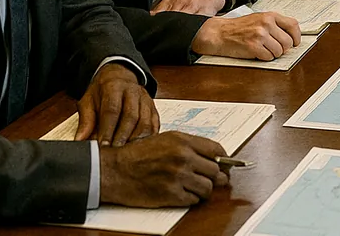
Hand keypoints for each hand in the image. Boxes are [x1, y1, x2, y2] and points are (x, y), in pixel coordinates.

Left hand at [76, 63, 157, 146]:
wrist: (119, 77)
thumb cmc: (103, 91)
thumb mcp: (89, 101)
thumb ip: (85, 120)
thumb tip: (80, 139)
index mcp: (114, 87)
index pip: (112, 110)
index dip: (108, 129)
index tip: (103, 145)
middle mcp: (133, 92)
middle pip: (131, 117)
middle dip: (122, 137)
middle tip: (115, 152)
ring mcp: (145, 100)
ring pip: (145, 122)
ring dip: (136, 139)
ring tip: (127, 153)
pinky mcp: (153, 108)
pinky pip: (154, 125)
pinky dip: (148, 138)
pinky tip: (140, 147)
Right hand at [99, 131, 229, 207]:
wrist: (114, 170)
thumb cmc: (137, 155)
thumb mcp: (165, 140)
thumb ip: (189, 146)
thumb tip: (214, 156)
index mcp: (182, 141)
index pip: (217, 150)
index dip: (224, 160)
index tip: (225, 166)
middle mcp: (183, 157)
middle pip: (216, 171)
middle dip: (216, 178)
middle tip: (212, 181)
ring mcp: (177, 176)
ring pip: (208, 188)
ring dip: (204, 190)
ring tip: (195, 189)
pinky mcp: (170, 194)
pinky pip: (193, 200)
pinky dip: (191, 199)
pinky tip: (183, 194)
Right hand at [191, 12, 302, 60]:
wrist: (220, 33)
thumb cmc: (239, 28)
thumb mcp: (259, 19)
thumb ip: (274, 25)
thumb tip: (291, 37)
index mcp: (270, 16)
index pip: (293, 25)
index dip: (297, 37)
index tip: (295, 43)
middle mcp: (266, 23)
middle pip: (288, 42)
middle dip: (283, 49)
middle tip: (274, 49)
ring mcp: (260, 35)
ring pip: (279, 51)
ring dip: (273, 54)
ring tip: (264, 50)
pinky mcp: (253, 46)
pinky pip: (269, 57)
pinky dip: (264, 58)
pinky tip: (257, 53)